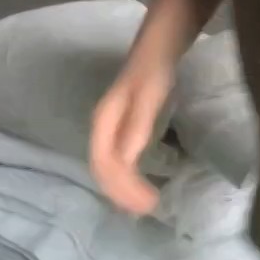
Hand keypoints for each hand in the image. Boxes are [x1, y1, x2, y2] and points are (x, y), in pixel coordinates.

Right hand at [88, 62, 174, 216]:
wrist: (156, 49)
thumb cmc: (153, 71)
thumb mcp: (148, 97)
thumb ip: (137, 127)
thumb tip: (126, 162)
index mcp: (104, 123)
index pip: (105, 165)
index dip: (122, 187)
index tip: (146, 203)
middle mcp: (102, 129)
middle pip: (103, 170)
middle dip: (122, 193)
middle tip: (147, 210)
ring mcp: (111, 130)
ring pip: (108, 168)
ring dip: (123, 189)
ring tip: (143, 206)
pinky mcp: (123, 131)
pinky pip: (118, 161)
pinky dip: (127, 178)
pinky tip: (139, 186)